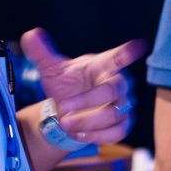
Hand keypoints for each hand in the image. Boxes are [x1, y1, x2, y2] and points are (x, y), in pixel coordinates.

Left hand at [20, 27, 147, 145]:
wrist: (67, 113)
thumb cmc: (65, 86)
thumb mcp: (51, 70)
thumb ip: (42, 53)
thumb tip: (31, 35)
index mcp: (102, 66)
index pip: (117, 57)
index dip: (128, 53)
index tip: (139, 46)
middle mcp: (118, 83)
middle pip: (112, 90)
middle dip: (86, 101)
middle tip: (63, 107)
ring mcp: (124, 104)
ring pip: (114, 114)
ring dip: (87, 121)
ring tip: (65, 123)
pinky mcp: (124, 123)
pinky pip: (118, 132)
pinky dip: (96, 135)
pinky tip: (78, 133)